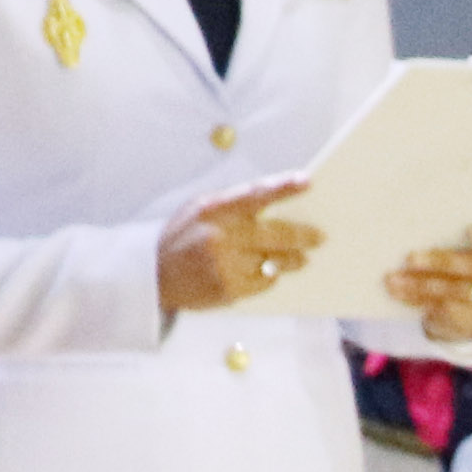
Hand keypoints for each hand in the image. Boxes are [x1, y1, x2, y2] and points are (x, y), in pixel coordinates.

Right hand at [156, 183, 320, 318]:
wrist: (152, 275)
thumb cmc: (181, 236)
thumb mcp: (199, 208)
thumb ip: (234, 204)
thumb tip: (276, 202)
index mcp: (213, 209)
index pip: (255, 195)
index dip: (283, 187)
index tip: (307, 181)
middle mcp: (220, 236)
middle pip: (275, 234)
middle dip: (303, 236)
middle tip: (319, 236)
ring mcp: (225, 265)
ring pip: (274, 261)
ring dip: (291, 259)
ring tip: (300, 258)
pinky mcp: (229, 289)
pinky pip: (264, 281)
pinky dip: (269, 276)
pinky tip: (267, 272)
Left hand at [379, 220, 471, 344]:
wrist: (460, 305)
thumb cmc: (456, 256)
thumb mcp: (456, 242)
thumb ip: (446, 232)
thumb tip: (406, 220)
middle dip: (444, 261)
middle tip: (411, 258)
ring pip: (461, 290)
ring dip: (421, 284)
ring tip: (393, 278)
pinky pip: (448, 309)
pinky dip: (418, 298)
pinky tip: (398, 292)